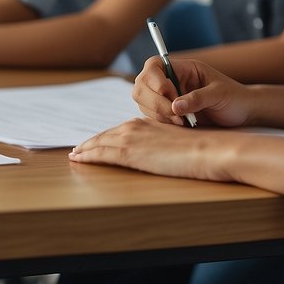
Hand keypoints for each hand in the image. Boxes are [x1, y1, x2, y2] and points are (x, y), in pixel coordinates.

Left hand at [69, 117, 238, 181]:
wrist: (209, 150)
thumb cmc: (201, 150)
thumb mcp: (177, 144)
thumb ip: (163, 146)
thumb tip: (158, 155)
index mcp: (147, 124)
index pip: (119, 131)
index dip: (105, 137)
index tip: (95, 142)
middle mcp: (136, 127)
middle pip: (105, 135)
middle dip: (90, 143)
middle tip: (77, 150)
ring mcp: (131, 138)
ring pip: (99, 143)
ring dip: (85, 149)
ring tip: (74, 156)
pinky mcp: (130, 152)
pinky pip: (101, 154)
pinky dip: (87, 156)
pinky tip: (78, 160)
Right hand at [134, 55, 255, 127]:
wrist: (243, 113)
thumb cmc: (234, 98)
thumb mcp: (219, 94)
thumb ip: (198, 98)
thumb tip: (175, 106)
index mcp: (182, 68)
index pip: (154, 65)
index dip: (155, 79)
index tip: (170, 94)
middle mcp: (171, 80)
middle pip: (142, 84)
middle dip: (155, 101)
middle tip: (176, 115)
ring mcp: (167, 97)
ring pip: (143, 102)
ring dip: (158, 114)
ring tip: (183, 122)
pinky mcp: (167, 112)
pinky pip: (151, 116)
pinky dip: (161, 122)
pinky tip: (181, 125)